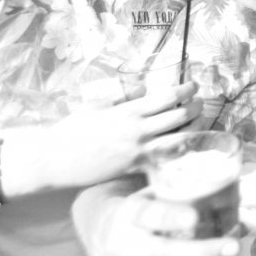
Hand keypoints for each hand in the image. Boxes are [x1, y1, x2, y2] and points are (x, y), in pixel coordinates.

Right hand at [8, 81, 201, 191]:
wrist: (55, 159)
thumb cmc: (72, 130)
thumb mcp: (96, 104)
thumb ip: (122, 95)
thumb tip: (144, 88)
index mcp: (129, 110)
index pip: (168, 97)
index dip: (186, 90)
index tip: (193, 86)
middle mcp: (138, 130)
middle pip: (180, 117)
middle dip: (196, 108)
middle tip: (201, 103)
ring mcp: (138, 151)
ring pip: (179, 140)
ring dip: (194, 130)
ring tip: (199, 123)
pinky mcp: (135, 168)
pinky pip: (166, 160)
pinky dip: (180, 153)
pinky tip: (187, 148)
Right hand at [95, 188, 238, 255]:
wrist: (106, 232)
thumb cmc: (145, 210)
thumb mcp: (154, 192)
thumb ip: (182, 193)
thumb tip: (230, 191)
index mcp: (129, 214)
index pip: (147, 215)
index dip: (170, 217)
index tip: (195, 217)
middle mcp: (122, 246)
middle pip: (158, 255)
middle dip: (199, 254)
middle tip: (231, 247)